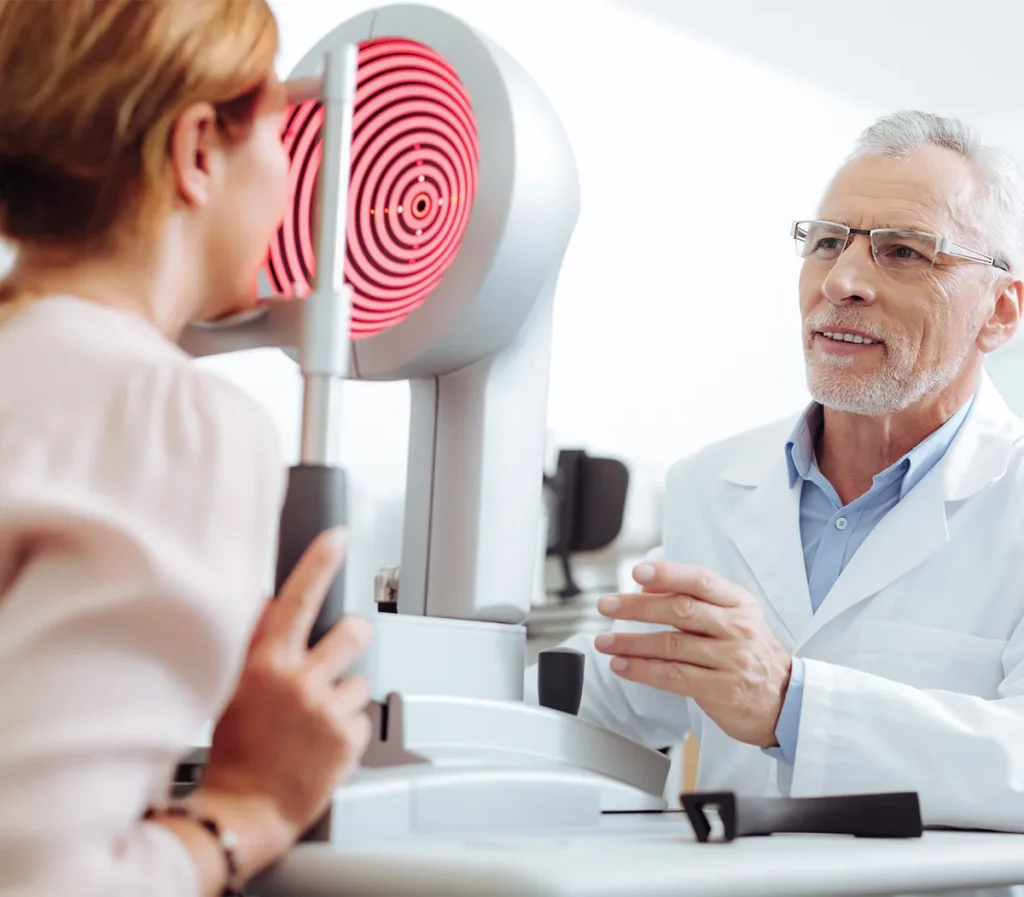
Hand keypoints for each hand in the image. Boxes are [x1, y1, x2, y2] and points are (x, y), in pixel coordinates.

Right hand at [199, 527, 372, 857]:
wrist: (244, 810)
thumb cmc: (235, 752)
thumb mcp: (233, 690)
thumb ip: (253, 645)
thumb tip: (267, 605)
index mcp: (266, 665)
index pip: (296, 601)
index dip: (318, 564)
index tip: (337, 538)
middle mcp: (299, 681)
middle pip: (353, 632)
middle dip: (352, 638)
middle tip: (333, 662)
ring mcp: (326, 710)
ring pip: (360, 680)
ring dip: (344, 696)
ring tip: (314, 723)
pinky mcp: (348, 738)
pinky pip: (363, 718)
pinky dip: (348, 730)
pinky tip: (322, 745)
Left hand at [594, 562, 791, 748]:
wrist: (785, 701)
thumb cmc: (751, 654)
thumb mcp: (735, 617)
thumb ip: (696, 600)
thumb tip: (647, 586)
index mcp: (739, 603)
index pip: (701, 581)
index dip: (669, 574)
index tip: (639, 572)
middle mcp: (737, 628)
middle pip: (680, 610)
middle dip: (637, 607)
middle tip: (607, 605)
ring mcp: (730, 660)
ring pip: (671, 645)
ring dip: (630, 642)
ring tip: (604, 641)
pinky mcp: (721, 690)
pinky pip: (673, 676)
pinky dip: (642, 670)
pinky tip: (622, 665)